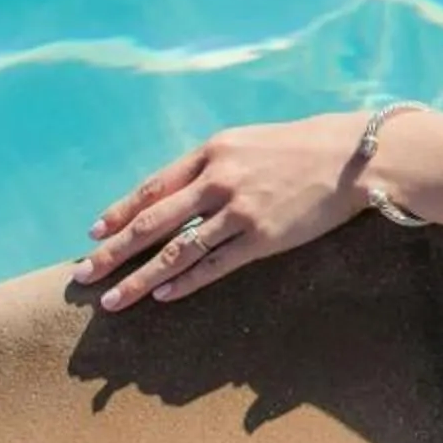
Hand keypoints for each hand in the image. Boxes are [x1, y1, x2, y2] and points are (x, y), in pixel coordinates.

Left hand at [74, 114, 370, 309]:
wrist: (359, 156)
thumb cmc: (308, 145)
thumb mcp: (252, 142)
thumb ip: (216, 164)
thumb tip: (182, 192)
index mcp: (214, 151)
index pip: (153, 187)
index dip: (121, 212)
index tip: (94, 233)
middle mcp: (220, 180)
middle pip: (153, 222)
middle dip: (113, 251)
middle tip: (83, 273)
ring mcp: (240, 211)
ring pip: (176, 251)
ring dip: (139, 278)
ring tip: (113, 300)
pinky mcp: (263, 238)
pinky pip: (214, 265)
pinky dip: (185, 282)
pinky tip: (163, 296)